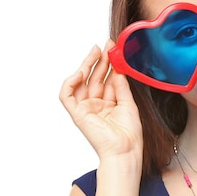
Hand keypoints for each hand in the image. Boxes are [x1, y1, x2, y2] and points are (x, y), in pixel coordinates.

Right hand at [59, 41, 142, 162]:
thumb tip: (117, 68)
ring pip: (81, 82)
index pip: (106, 79)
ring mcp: (86, 109)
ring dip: (87, 66)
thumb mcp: (128, 103)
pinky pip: (66, 95)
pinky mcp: (77, 114)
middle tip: (106, 45)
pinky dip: (71, 83)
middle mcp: (96, 105)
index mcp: (109, 104)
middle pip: (94, 78)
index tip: (114, 49)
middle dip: (99, 61)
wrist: (125, 150)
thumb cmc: (130, 133)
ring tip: (96, 52)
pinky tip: (81, 72)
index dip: (109, 64)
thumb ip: (121, 85)